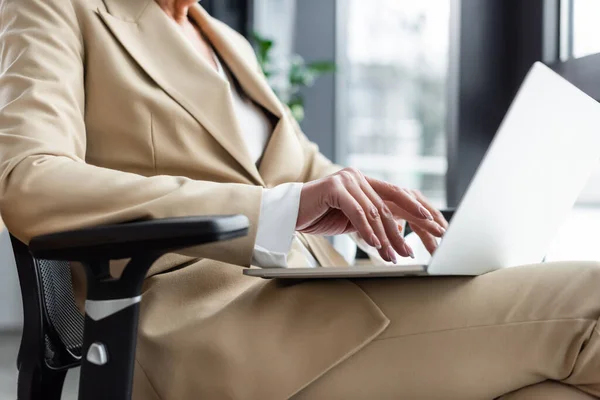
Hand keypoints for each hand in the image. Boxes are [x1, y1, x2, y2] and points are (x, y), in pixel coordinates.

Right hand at [296, 168, 445, 262]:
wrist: (290, 212)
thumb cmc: (319, 216)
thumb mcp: (352, 219)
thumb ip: (372, 219)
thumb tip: (397, 231)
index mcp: (364, 182)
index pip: (397, 194)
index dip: (417, 209)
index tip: (434, 226)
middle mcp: (358, 176)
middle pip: (388, 206)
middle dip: (405, 229)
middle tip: (416, 248)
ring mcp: (346, 179)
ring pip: (374, 212)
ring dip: (386, 237)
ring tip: (394, 255)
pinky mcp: (334, 187)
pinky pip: (357, 212)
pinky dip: (367, 230)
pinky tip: (374, 244)